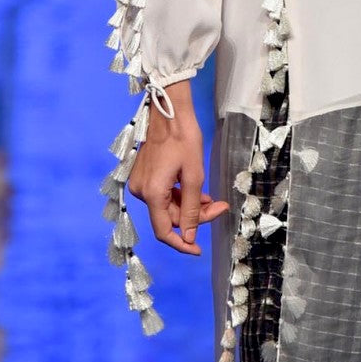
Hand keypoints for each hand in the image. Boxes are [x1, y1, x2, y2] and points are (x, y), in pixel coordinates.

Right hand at [127, 80, 227, 254]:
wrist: (170, 112)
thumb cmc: (184, 139)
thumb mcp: (194, 175)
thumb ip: (192, 208)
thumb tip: (189, 237)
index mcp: (151, 194)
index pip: (164, 231)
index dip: (182, 243)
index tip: (198, 250)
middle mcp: (140, 192)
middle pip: (169, 217)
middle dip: (194, 216)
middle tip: (220, 207)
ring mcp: (140, 183)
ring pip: (167, 206)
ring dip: (189, 205)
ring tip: (211, 197)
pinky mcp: (144, 176)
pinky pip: (163, 195)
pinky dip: (180, 196)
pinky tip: (197, 191)